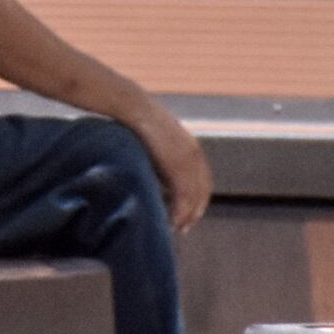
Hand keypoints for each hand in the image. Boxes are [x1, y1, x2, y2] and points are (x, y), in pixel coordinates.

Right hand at [127, 107, 211, 230]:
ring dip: (186, 216)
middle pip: (202, 192)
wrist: (130, 105)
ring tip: (175, 227)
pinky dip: (178, 212)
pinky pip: (182, 196)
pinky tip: (169, 220)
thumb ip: (163, 154)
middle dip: (194, 211)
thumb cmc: (135, 120)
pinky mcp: (176, 166)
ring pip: (193, 197)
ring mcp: (187, 161)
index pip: (203, 181)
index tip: (189, 213)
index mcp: (192, 148)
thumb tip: (157, 172)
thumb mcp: (156, 138)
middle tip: (184, 227)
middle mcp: (195, 155)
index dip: (198, 200)